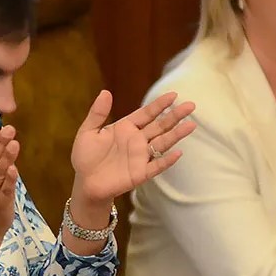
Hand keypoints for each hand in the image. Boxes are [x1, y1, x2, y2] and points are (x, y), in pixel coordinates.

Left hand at [70, 90, 195, 204]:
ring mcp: (140, 157)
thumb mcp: (87, 132)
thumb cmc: (86, 158)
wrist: (85, 183)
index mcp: (126, 128)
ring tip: (191, 125)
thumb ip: (97, 113)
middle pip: (160, 126)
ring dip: (176, 135)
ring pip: (162, 143)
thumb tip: (105, 92)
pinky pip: (156, 166)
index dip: (160, 105)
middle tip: (191, 105)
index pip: (147, 113)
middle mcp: (137, 140)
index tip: (174, 95)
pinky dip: (167, 160)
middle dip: (175, 116)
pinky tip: (178, 152)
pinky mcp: (140, 173)